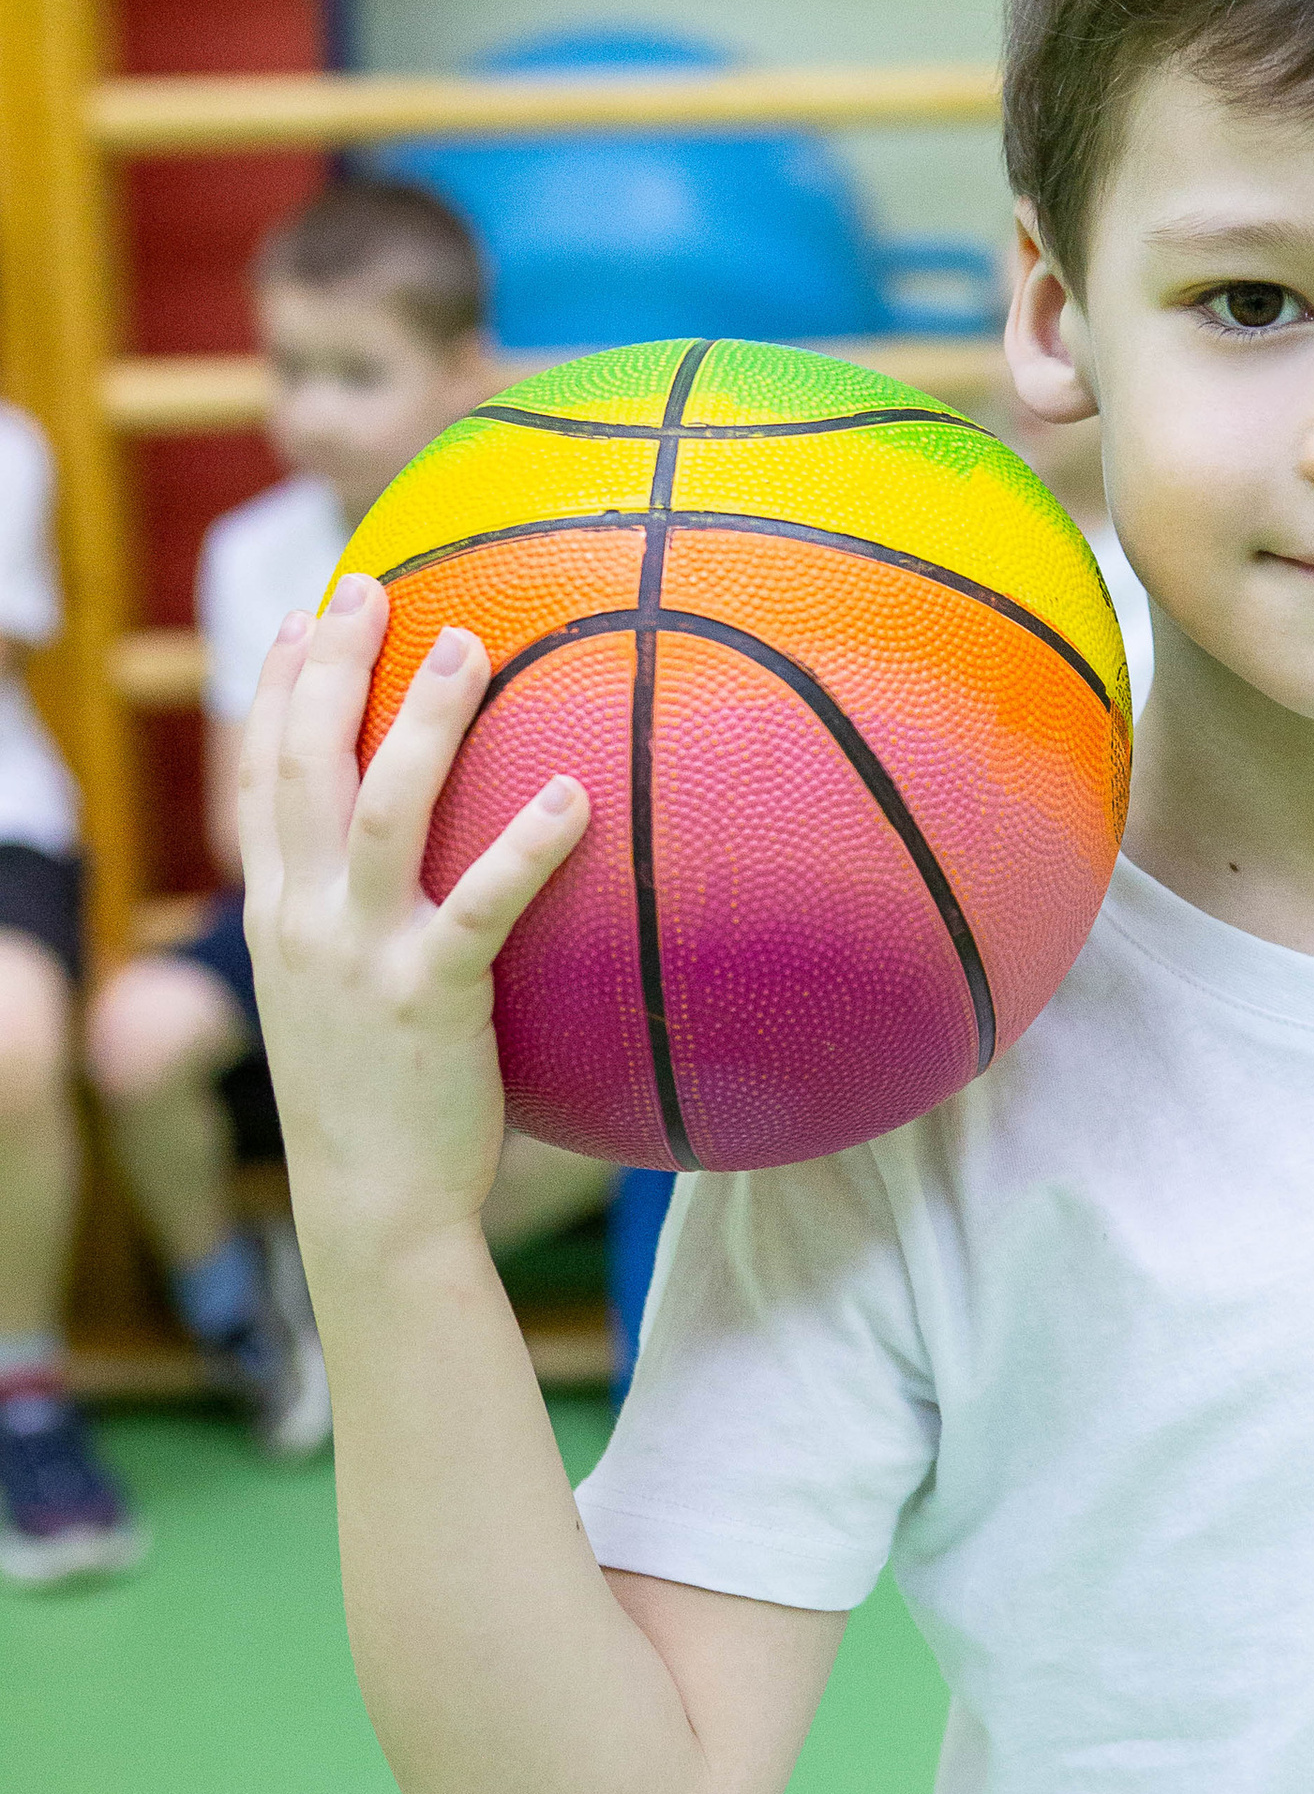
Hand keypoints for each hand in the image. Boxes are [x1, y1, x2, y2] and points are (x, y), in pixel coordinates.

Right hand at [237, 574, 589, 1266]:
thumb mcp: (339, 994)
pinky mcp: (428, 999)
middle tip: (368, 586)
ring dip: (426, 721)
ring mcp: (360, 956)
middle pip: (301, 763)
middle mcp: (304, 921)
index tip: (299, 614)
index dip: (273, 688)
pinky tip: (576, 795)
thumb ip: (363, 921)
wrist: (372, 1206)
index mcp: (279, 915)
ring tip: (472, 644)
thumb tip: (426, 863)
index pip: (257, 776)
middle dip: (328, 664)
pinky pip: (482, 905)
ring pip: (381, 809)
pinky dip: (527, 844)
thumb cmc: (377, 1098)